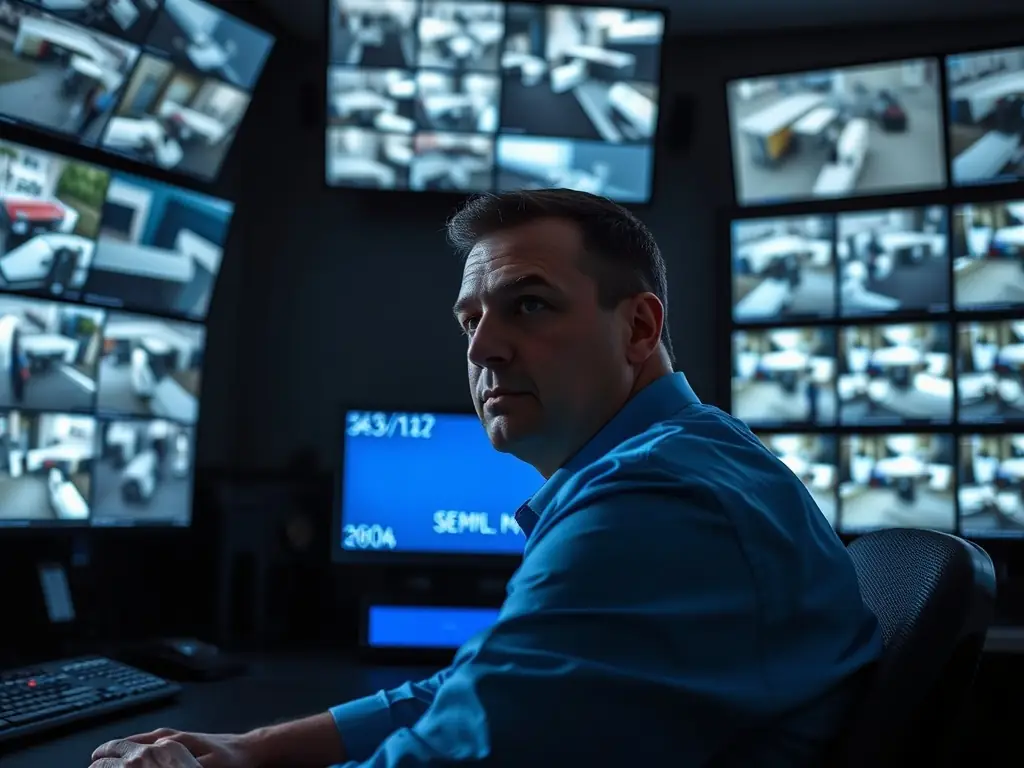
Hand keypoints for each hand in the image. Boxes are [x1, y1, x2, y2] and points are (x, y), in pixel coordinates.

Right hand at [91, 729, 256, 767]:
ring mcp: (175, 738)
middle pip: (131, 743)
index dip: (112, 760)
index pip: (131, 750)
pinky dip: (135, 745)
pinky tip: (133, 751)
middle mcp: (170, 738)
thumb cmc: (229, 761)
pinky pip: (150, 740)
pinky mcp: (182, 741)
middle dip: (109, 752)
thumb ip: (182, 766)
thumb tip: (153, 761)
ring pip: (139, 741)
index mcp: (171, 744)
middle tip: (92, 760)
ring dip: (120, 747)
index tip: (95, 766)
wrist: (249, 750)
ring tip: (102, 754)